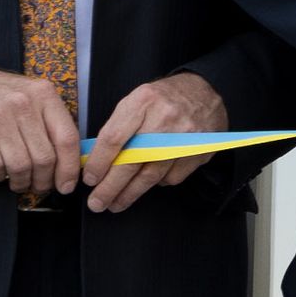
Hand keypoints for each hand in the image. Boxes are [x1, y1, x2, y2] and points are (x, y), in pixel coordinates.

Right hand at [0, 61, 84, 200]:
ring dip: (21, 182)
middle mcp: (23, 102)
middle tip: (40, 186)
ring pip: (21, 165)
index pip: (67, 138)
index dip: (70, 168)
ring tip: (19, 182)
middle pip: (44, 157)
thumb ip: (50, 123)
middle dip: (44, 181)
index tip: (66, 185)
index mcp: (44, 94)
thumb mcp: (30, 98)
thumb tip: (71, 162)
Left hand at [83, 72, 227, 213]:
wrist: (205, 92)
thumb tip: (96, 160)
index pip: (114, 138)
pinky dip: (157, 183)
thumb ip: (118, 127)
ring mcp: (184, 138)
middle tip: (97, 203)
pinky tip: (147, 181)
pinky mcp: (198, 152)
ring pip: (151, 175)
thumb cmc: (164, 99)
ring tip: (115, 204)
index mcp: (143, 101)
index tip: (90, 179)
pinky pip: (171, 178)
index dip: (99, 163)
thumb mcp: (136, 101)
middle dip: (110, 187)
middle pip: (131, 161)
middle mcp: (164, 119)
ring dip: (130, 193)